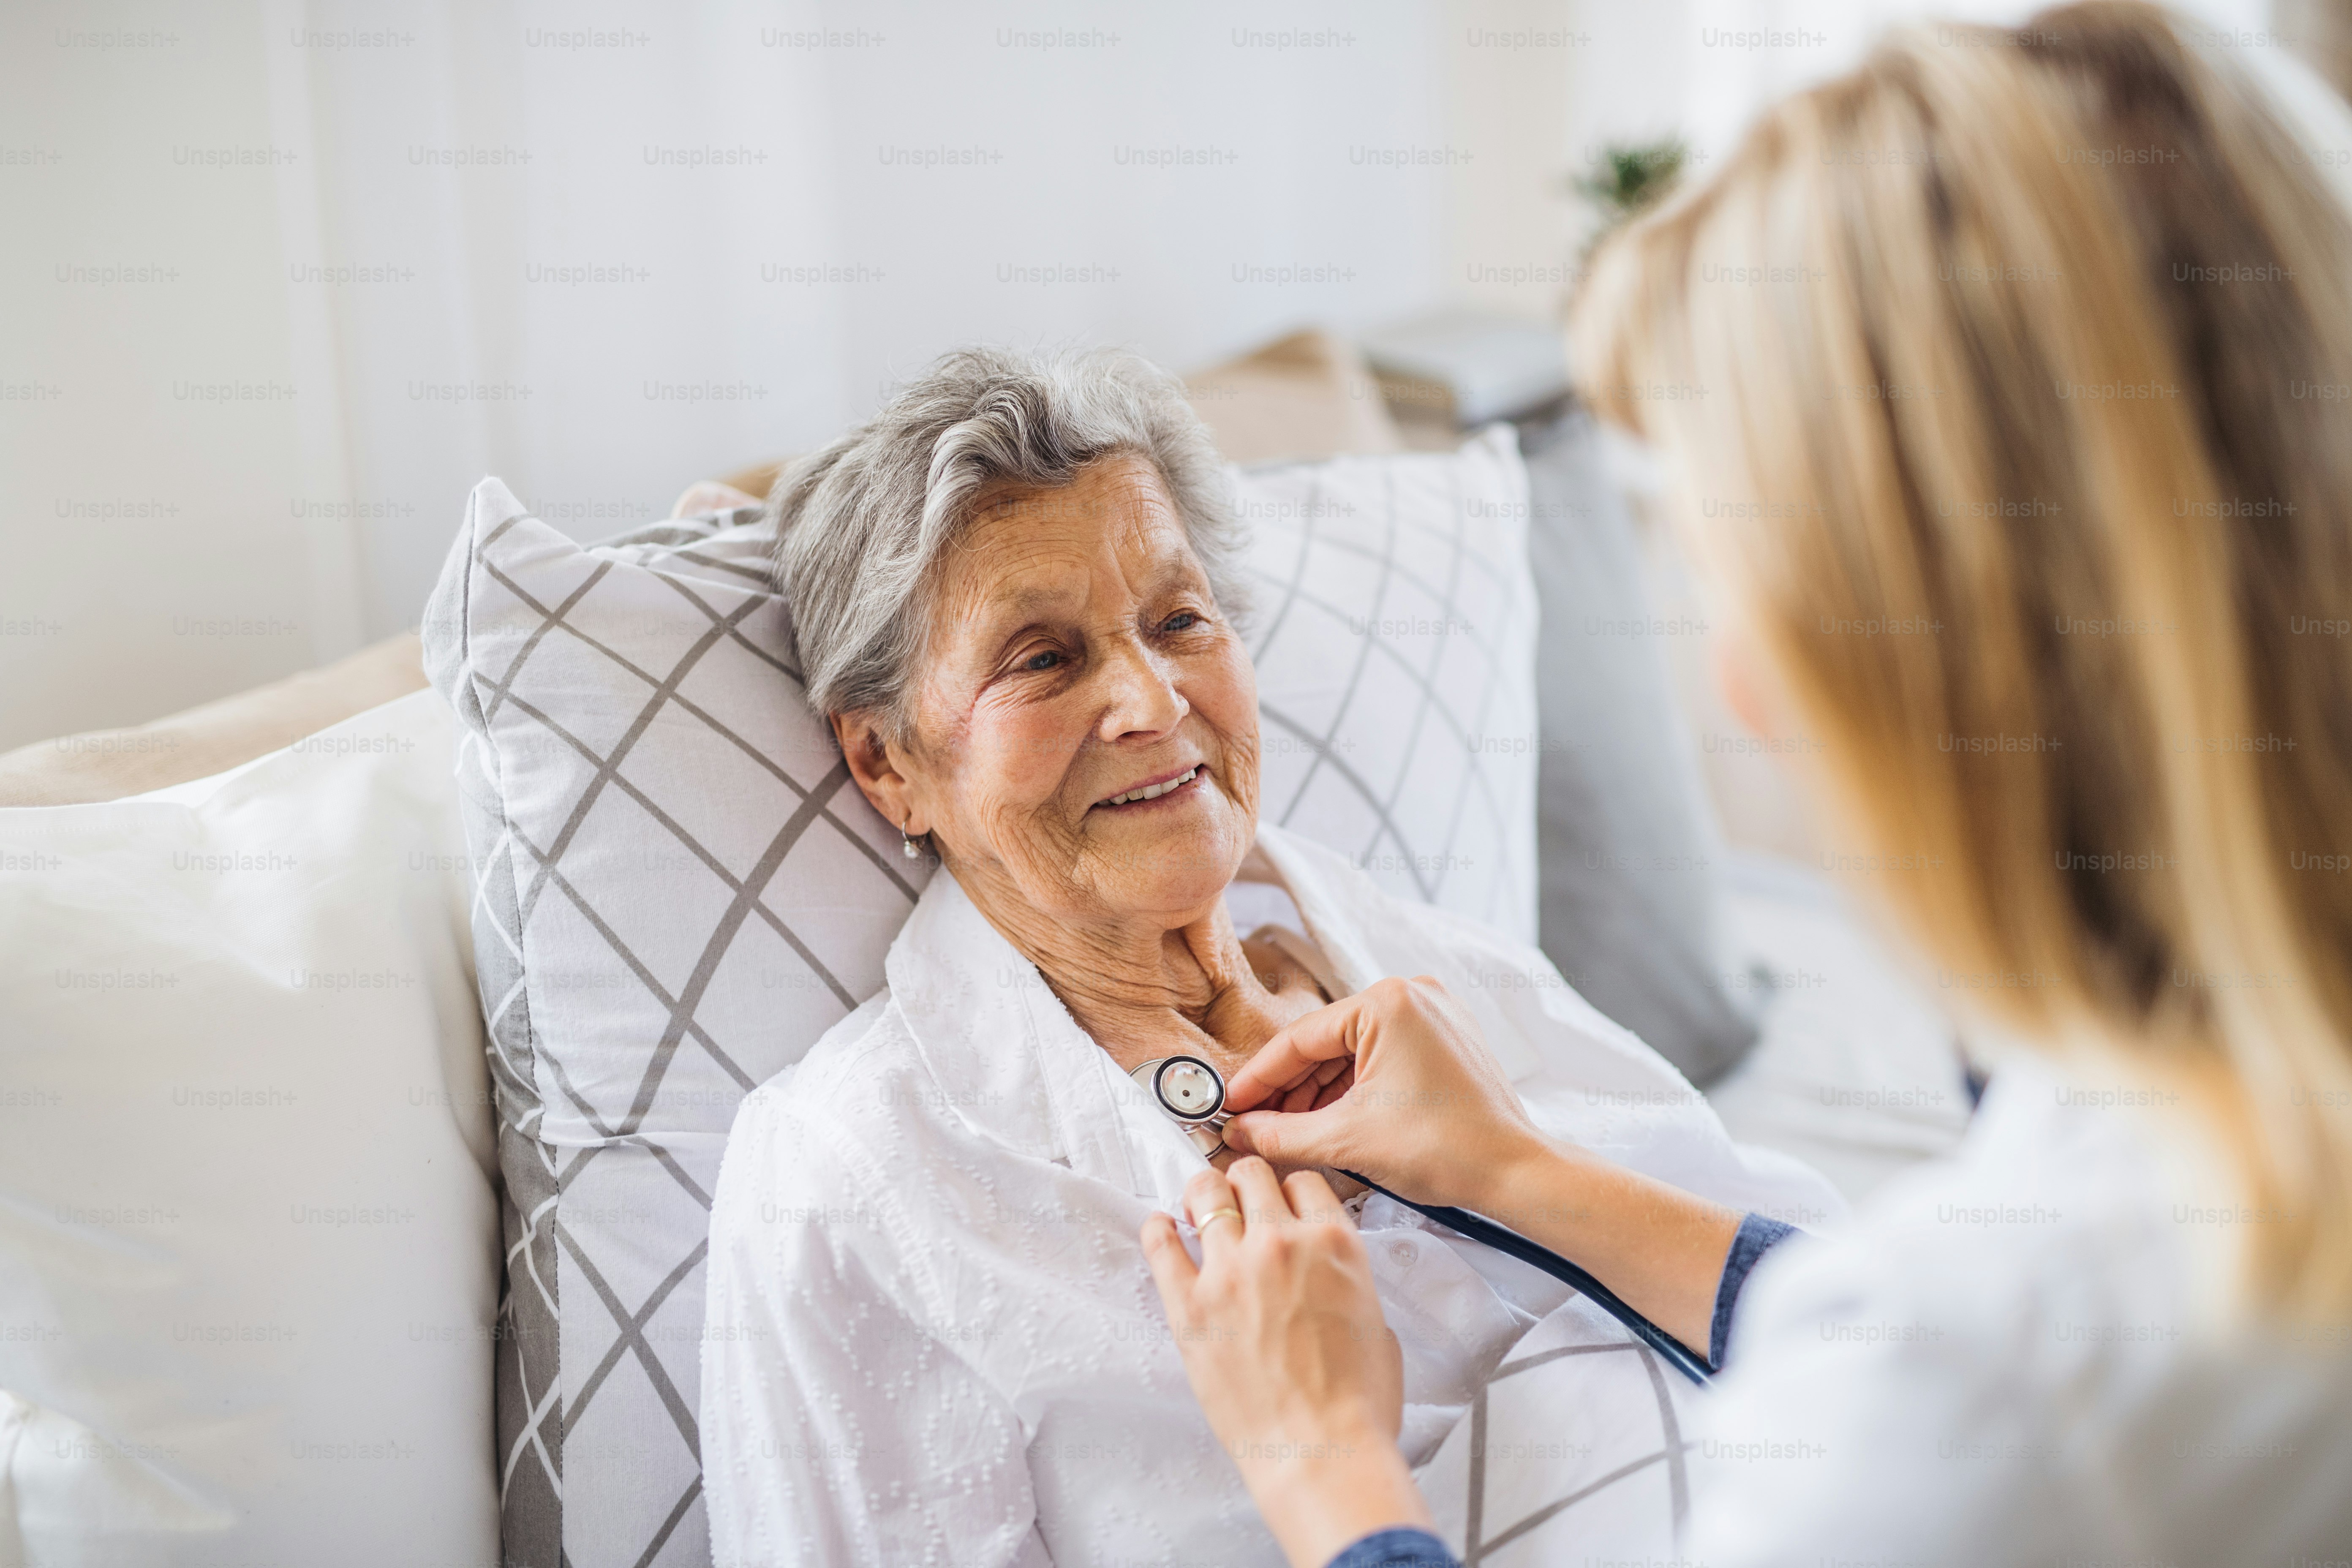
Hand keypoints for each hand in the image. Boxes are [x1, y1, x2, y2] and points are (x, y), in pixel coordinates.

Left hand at [1140, 1158, 1432, 1567]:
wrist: (1322, 1455)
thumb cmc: (1357, 1405)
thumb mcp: (1377, 1324)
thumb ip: (1347, 1282)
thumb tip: (1327, 1278)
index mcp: (1333, 1243)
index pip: (1303, 1182)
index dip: (1291, 1193)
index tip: (1281, 1205)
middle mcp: (1280, 1243)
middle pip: (1250, 1175)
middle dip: (1245, 1185)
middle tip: (1239, 1203)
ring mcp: (1230, 1270)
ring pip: (1205, 1193)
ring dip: (1203, 1197)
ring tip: (1199, 1210)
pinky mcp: (1188, 1305)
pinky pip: (1160, 1244)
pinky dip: (1158, 1229)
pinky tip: (1161, 1228)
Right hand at [1220, 976, 1547, 1212]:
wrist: (1516, 1173)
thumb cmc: (1446, 1149)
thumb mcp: (1345, 1141)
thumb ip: (1279, 1134)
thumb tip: (1239, 1132)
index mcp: (1387, 1003)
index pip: (1299, 1039)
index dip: (1258, 1079)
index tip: (1229, 1105)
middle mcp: (1412, 996)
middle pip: (1326, 1044)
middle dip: (1288, 1090)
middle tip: (1251, 1124)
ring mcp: (1433, 1016)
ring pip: (1353, 1054)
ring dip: (1318, 1093)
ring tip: (1285, 1132)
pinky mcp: (1445, 1040)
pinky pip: (1382, 1059)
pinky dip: (1352, 1090)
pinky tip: (1326, 1122)